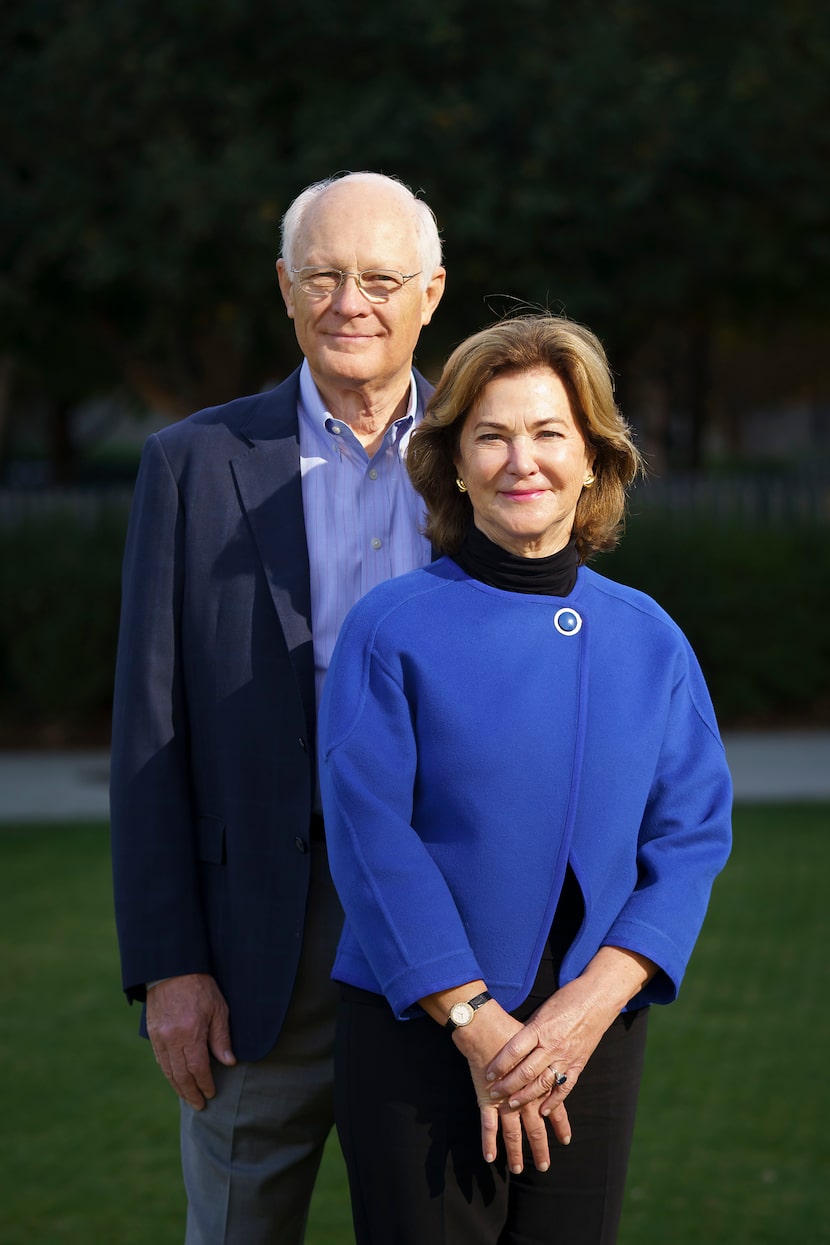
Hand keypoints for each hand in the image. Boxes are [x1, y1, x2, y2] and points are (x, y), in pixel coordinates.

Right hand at [145, 973, 235, 1108]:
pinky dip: (168, 1073)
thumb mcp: (218, 1009)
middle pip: (181, 1075)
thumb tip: (228, 1063)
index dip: (205, 1084)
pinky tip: (175, 1080)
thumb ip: (221, 1038)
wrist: (172, 969)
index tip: (211, 1093)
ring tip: (188, 1097)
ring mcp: (159, 1037)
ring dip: (178, 1087)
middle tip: (200, 1105)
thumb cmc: (200, 987)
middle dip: (191, 1092)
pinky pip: (160, 1060)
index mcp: (190, 1033)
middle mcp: (172, 1039)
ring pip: (168, 1071)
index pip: (198, 1069)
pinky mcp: (152, 1034)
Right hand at [453, 1003, 571, 1172]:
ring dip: (516, 1152)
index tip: (566, 1140)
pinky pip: (488, 1126)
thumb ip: (545, 1055)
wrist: (487, 1027)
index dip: (561, 1124)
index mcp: (540, 1083)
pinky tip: (490, 1158)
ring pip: (513, 1133)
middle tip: (544, 1166)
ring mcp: (505, 1101)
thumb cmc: (512, 1030)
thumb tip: (555, 1055)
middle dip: (540, 1147)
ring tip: (517, 1169)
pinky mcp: (487, 1099)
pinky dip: (489, 1142)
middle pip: (535, 1127)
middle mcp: (526, 1097)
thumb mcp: (537, 1044)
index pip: (555, 1108)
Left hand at [485, 948, 655, 1112]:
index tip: (488, 1075)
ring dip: (526, 1096)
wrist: (598, 998)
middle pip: (526, 1071)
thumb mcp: (543, 1010)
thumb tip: (512, 1045)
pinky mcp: (579, 1064)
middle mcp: (553, 1045)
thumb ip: (529, 1030)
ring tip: (512, 1104)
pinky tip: (543, 1110)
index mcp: (541, 1029)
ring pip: (543, 1083)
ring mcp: (567, 1057)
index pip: (514, 1051)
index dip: (500, 1065)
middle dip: (508, 1085)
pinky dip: (554, 1101)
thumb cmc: (567, 999)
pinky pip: (565, 1087)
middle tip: (494, 1093)